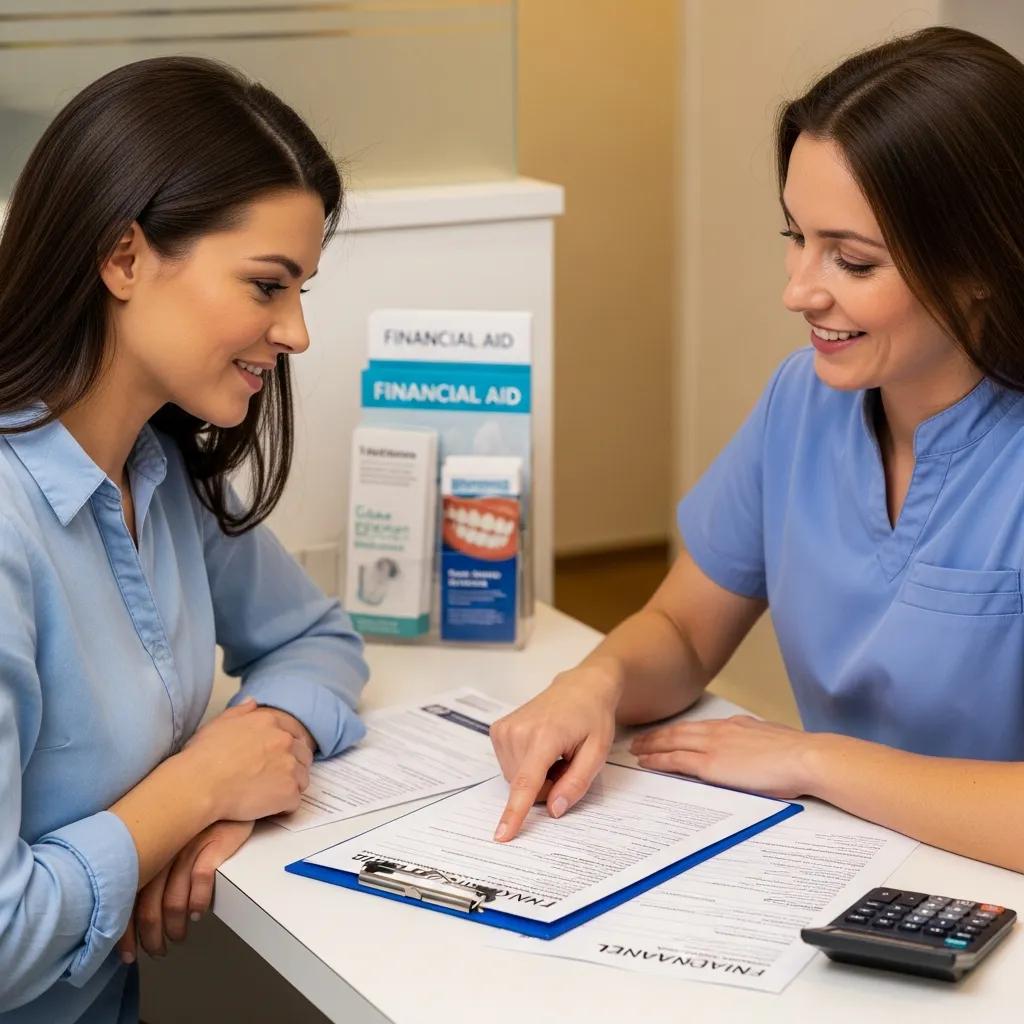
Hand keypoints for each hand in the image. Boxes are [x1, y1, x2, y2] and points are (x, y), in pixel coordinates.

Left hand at [115, 820, 254, 960]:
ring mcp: (187, 848)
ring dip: (176, 927)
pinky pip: (202, 879)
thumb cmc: (190, 819)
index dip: (125, 933)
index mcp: (144, 852)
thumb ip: (148, 869)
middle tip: (158, 950)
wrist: (222, 785)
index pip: (127, 900)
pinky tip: (198, 914)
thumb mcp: (163, 840)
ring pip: (175, 900)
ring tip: (179, 937)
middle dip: (152, 936)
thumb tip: (134, 911)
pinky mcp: (213, 843)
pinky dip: (199, 901)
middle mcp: (162, 852)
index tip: (127, 954)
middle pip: (150, 907)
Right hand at [180, 699, 313, 821]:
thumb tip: (253, 703)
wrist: (199, 784)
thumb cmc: (203, 756)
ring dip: (289, 787)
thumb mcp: (220, 723)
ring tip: (268, 795)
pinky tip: (266, 808)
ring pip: (302, 778)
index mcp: (270, 722)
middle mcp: (284, 741)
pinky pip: (294, 801)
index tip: (278, 759)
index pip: (295, 733)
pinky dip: (283, 807)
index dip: (288, 749)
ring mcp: (289, 766)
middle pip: (303, 756)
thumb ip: (241, 711)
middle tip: (273, 780)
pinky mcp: (288, 791)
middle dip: (292, 767)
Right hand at [489, 661, 620, 841]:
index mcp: (545, 736)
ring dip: (537, 775)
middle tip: (566, 761)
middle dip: (547, 785)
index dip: (515, 812)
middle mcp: (518, 731)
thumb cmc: (592, 718)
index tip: (501, 835)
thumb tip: (553, 810)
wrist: (580, 687)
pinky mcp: (498, 730)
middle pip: (524, 787)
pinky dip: (527, 766)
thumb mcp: (597, 752)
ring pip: (515, 780)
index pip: (526, 782)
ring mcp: (504, 729)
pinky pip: (509, 767)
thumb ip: (576, 783)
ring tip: (555, 751)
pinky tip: (541, 747)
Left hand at [630, 715, 820, 798]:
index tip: (665, 734)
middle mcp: (720, 731)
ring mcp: (713, 746)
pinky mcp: (711, 765)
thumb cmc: (797, 755)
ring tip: (636, 750)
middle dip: (657, 736)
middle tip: (638, 740)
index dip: (678, 731)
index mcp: (735, 726)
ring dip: (651, 746)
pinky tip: (647, 762)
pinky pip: (677, 760)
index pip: (698, 728)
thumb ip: (756, 744)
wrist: (804, 757)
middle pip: (679, 732)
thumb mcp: (772, 742)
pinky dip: (659, 760)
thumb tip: (753, 752)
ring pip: (672, 743)